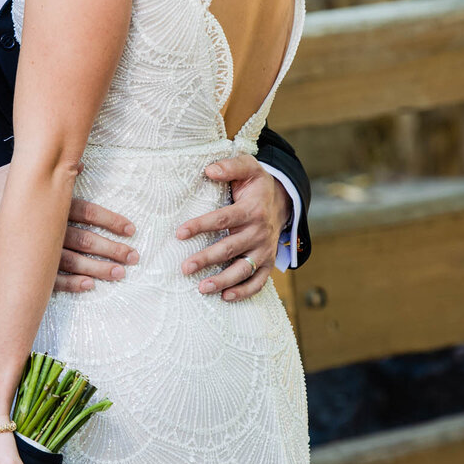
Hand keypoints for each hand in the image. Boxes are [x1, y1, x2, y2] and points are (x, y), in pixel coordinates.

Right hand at [0, 164, 138, 293]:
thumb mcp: (18, 173)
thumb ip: (49, 171)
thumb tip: (79, 164)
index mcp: (47, 204)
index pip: (87, 212)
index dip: (110, 221)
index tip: (129, 229)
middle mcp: (44, 227)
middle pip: (85, 240)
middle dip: (111, 249)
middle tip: (132, 257)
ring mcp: (33, 250)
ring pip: (72, 262)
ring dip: (97, 269)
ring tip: (118, 274)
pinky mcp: (21, 267)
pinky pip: (49, 280)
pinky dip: (70, 284)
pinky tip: (88, 286)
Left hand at [176, 154, 289, 300]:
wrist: (283, 201)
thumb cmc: (256, 186)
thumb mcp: (249, 168)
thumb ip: (230, 166)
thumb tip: (209, 170)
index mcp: (252, 210)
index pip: (223, 219)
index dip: (201, 225)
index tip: (180, 233)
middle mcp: (259, 232)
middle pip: (230, 248)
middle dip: (207, 258)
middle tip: (185, 267)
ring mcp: (264, 250)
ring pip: (243, 269)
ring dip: (223, 280)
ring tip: (202, 288)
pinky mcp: (267, 263)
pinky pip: (258, 281)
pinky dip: (244, 292)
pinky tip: (225, 297)